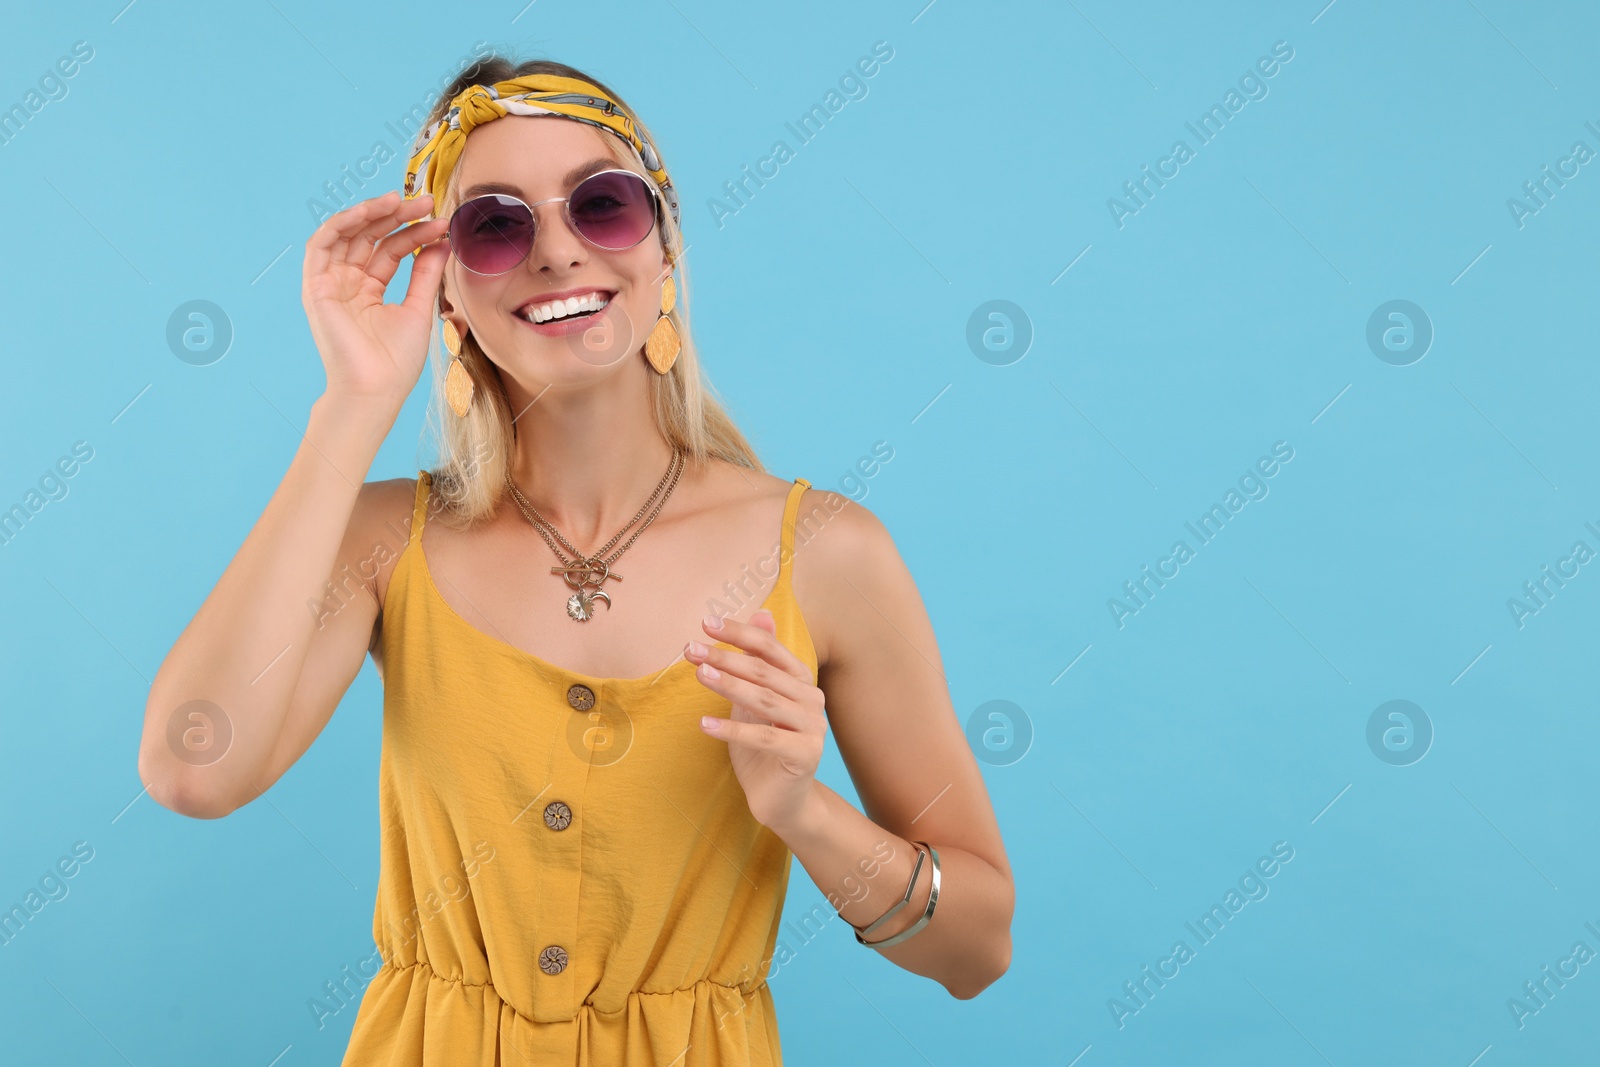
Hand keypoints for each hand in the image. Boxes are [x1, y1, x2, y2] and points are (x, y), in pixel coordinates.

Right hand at [301, 189, 451, 409]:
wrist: (375, 389)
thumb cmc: (396, 361)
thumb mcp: (418, 308)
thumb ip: (426, 274)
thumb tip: (442, 241)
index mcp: (371, 290)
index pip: (391, 249)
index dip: (415, 233)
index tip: (442, 223)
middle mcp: (348, 283)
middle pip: (370, 237)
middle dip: (398, 216)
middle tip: (426, 203)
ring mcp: (331, 283)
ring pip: (346, 234)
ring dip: (371, 213)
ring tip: (401, 201)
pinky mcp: (315, 287)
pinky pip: (322, 245)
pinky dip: (341, 223)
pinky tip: (367, 211)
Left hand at [686, 610, 826, 832]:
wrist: (782, 801)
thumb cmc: (764, 748)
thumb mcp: (755, 700)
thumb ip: (758, 661)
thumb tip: (762, 612)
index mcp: (800, 681)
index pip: (770, 648)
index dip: (739, 633)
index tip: (705, 623)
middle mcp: (812, 699)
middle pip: (764, 672)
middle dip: (725, 657)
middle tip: (690, 649)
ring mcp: (812, 728)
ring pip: (765, 701)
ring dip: (729, 685)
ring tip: (698, 674)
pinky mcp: (805, 755)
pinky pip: (764, 738)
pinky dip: (732, 729)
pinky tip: (704, 723)